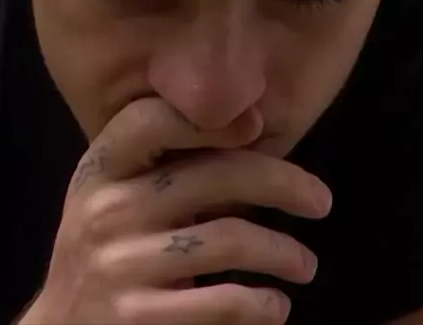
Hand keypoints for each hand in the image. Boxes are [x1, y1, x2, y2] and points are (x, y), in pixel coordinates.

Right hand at [19, 98, 331, 324]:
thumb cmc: (106, 250)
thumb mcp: (114, 195)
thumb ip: (162, 163)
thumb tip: (251, 127)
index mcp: (100, 168)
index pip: (154, 121)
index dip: (209, 118)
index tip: (259, 126)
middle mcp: (106, 208)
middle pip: (213, 176)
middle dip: (282, 183)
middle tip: (322, 201)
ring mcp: (118, 264)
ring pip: (228, 239)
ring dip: (283, 252)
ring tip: (305, 264)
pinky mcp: (136, 319)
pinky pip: (223, 302)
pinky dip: (263, 305)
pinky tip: (276, 306)